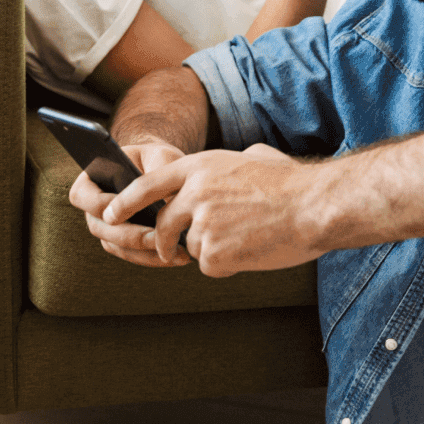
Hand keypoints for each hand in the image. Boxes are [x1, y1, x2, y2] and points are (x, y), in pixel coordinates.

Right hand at [68, 142, 190, 267]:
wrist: (169, 170)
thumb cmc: (161, 158)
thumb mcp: (161, 156)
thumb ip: (158, 173)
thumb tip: (161, 204)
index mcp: (93, 177)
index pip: (81, 196)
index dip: (100, 205)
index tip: (130, 206)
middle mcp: (95, 204)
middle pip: (98, 228)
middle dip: (127, 236)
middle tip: (155, 238)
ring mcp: (107, 224)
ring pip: (114, 246)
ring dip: (142, 253)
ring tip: (174, 253)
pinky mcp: (123, 240)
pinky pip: (130, 254)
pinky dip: (150, 257)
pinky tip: (176, 256)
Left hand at [103, 144, 325, 276]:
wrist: (314, 206)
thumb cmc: (289, 182)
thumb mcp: (251, 157)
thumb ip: (225, 166)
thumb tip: (230, 165)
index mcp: (199, 167)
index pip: (147, 185)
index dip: (125, 202)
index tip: (109, 214)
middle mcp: (194, 193)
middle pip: (163, 225)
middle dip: (164, 242)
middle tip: (172, 253)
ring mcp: (203, 224)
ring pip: (191, 247)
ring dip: (211, 250)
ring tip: (243, 239)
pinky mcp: (215, 253)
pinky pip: (209, 265)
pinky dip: (227, 265)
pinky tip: (251, 250)